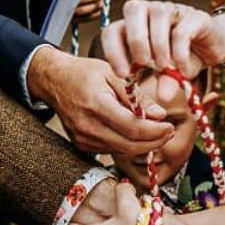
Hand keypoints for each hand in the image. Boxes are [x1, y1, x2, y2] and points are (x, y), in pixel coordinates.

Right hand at [26, 46, 171, 153]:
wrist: (54, 81)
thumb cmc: (84, 73)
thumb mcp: (113, 74)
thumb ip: (137, 96)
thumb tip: (160, 115)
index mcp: (96, 104)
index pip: (132, 128)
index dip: (155, 131)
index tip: (170, 126)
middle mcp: (87, 126)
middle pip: (129, 145)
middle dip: (154, 142)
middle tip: (169, 132)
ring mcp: (83, 138)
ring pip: (122, 150)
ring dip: (143, 145)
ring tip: (158, 132)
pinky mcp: (82, 145)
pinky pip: (112, 149)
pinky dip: (128, 144)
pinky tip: (138, 134)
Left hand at [101, 0, 224, 102]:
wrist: (214, 47)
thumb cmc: (184, 58)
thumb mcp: (170, 73)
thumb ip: (165, 81)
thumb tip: (163, 96)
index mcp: (135, 25)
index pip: (113, 29)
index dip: (113, 50)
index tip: (123, 74)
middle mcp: (151, 11)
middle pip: (133, 8)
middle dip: (136, 39)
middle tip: (143, 63)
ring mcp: (173, 10)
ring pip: (158, 15)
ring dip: (159, 44)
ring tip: (164, 66)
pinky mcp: (194, 16)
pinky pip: (182, 30)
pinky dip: (180, 52)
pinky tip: (182, 69)